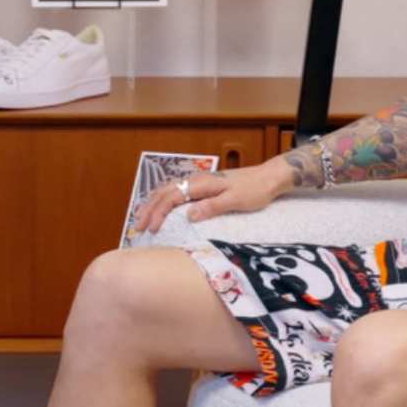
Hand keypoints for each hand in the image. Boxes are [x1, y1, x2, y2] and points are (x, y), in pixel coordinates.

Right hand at [134, 158, 292, 234]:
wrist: (269, 177)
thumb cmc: (255, 190)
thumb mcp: (236, 201)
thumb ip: (212, 207)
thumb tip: (188, 215)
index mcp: (202, 183)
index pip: (172, 197)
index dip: (158, 213)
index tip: (151, 229)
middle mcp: (196, 179)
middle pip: (164, 192)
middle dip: (149, 209)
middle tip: (137, 227)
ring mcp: (198, 181)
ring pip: (168, 190)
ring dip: (153, 203)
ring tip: (142, 218)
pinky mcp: (203, 185)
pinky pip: (176, 190)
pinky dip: (163, 199)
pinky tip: (160, 207)